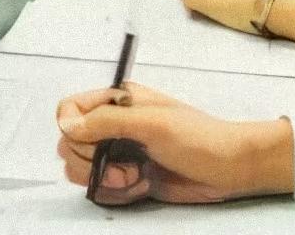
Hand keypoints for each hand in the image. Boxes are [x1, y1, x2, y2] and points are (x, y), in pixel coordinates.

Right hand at [56, 83, 293, 204]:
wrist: (229, 168)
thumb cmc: (197, 139)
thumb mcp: (152, 123)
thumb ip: (107, 121)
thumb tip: (65, 125)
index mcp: (117, 101)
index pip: (69, 111)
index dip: (74, 131)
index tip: (96, 146)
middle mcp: (113, 125)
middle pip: (70, 145)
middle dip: (92, 163)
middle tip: (125, 167)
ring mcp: (119, 153)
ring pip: (81, 170)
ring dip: (105, 180)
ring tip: (135, 178)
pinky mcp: (127, 177)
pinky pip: (100, 189)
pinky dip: (116, 193)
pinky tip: (141, 187)